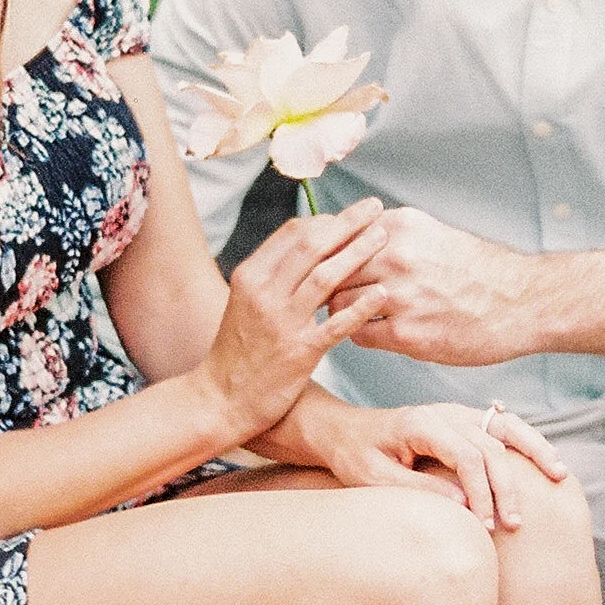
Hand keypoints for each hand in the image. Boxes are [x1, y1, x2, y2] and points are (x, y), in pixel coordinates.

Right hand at [196, 201, 391, 445]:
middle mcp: (264, 293)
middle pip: (312, 245)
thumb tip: (307, 241)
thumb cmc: (240, 348)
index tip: (351, 215)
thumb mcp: (246, 300)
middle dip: (347, 222)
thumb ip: (274, 273)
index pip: (293, 232)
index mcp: (251, 275)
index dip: (327, 219)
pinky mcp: (299, 352)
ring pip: (326, 277)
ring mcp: (282, 322)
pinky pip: (335, 324)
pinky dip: (360, 306)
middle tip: (374, 206)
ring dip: (358, 252)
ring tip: (383, 237)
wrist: (221, 398)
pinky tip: (382, 294)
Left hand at [301, 399, 565, 531]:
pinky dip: (526, 441)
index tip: (486, 526)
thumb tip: (465, 504)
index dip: (482, 492)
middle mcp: (444, 412)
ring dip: (534, 450)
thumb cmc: (356, 457)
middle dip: (508, 486)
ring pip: (506, 426)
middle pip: (491, 444)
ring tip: (559, 476)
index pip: (467, 455)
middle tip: (517, 524)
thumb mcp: (375, 479)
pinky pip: (502, 426)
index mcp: (422, 423)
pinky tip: (546, 460)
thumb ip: (419, 489)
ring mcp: (457, 412)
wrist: (344, 431)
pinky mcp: (463, 420)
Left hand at [329, 205, 543, 366]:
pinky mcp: (408, 333)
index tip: (320, 268)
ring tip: (351, 317)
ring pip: (339, 305)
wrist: (523, 301)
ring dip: (342, 313)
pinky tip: (376, 331)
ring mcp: (400, 295)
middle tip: (329, 297)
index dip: (325, 257)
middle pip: (331, 271)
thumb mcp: (431, 234)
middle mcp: (396, 255)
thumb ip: (388, 236)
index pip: (337, 239)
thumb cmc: (478, 271)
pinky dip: (361, 334)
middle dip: (328, 286)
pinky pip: (359, 334)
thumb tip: (346, 242)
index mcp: (399, 226)